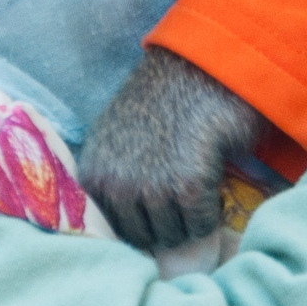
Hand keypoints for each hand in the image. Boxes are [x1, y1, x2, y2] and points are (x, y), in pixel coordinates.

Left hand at [79, 46, 263, 250]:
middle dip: (166, 223)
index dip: (139, 220)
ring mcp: (150, 187)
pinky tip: (213, 185)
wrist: (197, 68)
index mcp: (93, 172)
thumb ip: (110, 177)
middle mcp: (115, 184)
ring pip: (173, 236)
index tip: (156, 205)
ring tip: (198, 188)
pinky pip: (200, 225)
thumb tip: (123, 228)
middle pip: (144, 237)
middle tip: (183, 196)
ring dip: (190, 219)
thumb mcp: (113, 136)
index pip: (111, 228)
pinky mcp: (186, 186)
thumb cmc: (161, 102)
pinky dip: (212, 213)